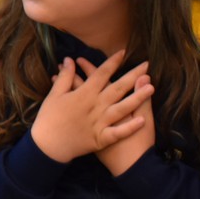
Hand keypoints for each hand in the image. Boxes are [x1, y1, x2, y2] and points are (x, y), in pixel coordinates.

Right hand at [30, 51, 153, 163]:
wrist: (48, 145)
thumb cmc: (49, 118)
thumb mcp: (54, 94)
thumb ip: (64, 77)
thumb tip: (68, 60)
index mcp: (84, 94)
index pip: (101, 74)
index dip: (113, 62)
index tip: (124, 52)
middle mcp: (95, 105)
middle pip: (117, 87)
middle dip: (132, 75)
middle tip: (147, 64)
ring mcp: (100, 122)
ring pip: (122, 108)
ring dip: (138, 97)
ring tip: (151, 88)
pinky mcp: (101, 138)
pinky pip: (119, 132)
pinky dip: (130, 127)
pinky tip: (143, 121)